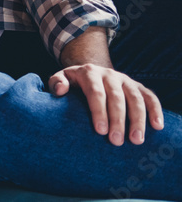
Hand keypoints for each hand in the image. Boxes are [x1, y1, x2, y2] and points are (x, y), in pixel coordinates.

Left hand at [49, 64, 163, 144]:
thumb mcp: (61, 78)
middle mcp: (109, 75)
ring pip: (135, 98)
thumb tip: (60, 90)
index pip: (96, 92)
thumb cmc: (74, 82)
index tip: (100, 131)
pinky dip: (156, 110)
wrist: (91, 72)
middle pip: (117, 97)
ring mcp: (126, 80)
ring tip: (136, 140)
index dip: (99, 111)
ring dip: (138, 119)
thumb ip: (56, 83)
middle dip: (118, 120)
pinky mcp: (138, 87)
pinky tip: (157, 126)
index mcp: (90, 72)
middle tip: (117, 141)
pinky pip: (150, 97)